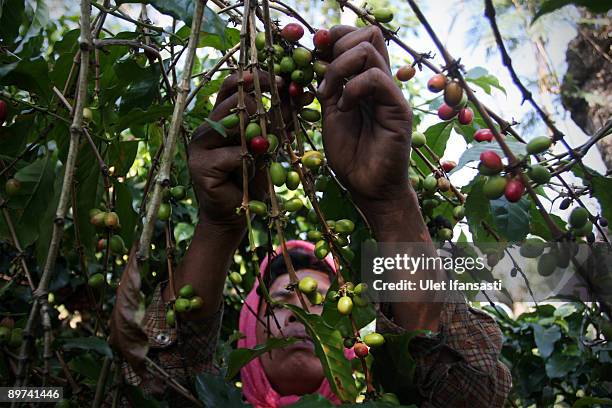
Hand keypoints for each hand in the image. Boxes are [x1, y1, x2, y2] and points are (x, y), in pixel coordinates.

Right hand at [188, 73, 269, 225]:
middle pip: (233, 102)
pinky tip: (249, 172)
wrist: (234, 215)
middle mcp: (206, 127)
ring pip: (233, 126)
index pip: (232, 88)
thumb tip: (301, 96)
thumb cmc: (251, 179)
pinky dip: (249, 162)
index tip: (282, 80)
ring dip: (256, 136)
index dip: (254, 79)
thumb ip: (279, 123)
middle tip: (282, 103)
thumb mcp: (268, 147)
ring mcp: (199, 145)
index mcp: (220, 119)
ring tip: (262, 151)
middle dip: (261, 102)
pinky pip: (233, 154)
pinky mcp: (200, 165)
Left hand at [317, 26, 412, 207]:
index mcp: (365, 81)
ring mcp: (391, 93)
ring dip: (339, 68)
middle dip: (337, 46)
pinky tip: (344, 108)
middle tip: (323, 76)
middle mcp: (381, 82)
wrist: (368, 189)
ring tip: (329, 95)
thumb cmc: (351, 156)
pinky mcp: (399, 109)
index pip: (358, 37)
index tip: (314, 57)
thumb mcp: (330, 116)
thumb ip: (328, 88)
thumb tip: (316, 59)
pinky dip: (352, 89)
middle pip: (369, 33)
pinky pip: (376, 79)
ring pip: (370, 49)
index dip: (334, 38)